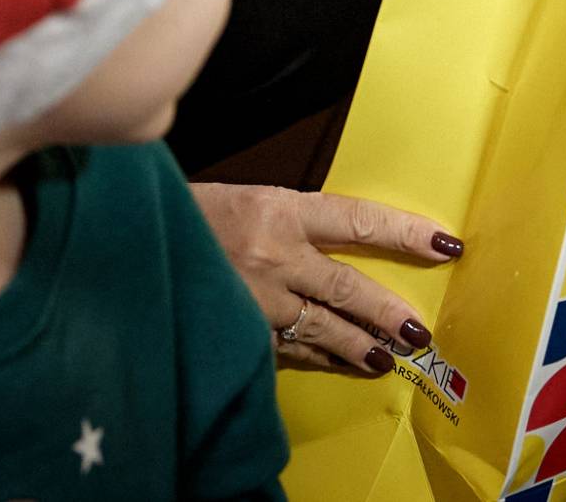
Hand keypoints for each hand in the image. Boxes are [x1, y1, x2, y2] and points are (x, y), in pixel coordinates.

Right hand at [191, 183, 461, 374]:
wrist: (120, 239)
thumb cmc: (184, 212)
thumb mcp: (240, 199)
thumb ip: (286, 218)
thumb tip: (339, 236)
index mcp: (277, 209)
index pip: (358, 219)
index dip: (404, 233)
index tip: (445, 244)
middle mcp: (274, 257)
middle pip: (348, 287)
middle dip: (389, 311)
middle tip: (422, 330)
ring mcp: (256, 302)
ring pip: (324, 330)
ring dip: (361, 347)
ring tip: (389, 359)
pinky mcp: (237, 336)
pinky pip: (290, 352)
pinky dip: (319, 361)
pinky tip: (341, 367)